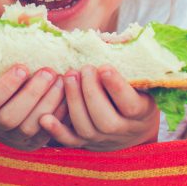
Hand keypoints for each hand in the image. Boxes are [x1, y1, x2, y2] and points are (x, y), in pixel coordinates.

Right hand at [0, 66, 66, 150]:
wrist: (6, 111)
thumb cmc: (6, 81)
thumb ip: (8, 61)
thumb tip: (28, 34)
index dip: (6, 86)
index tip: (23, 67)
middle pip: (9, 118)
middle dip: (31, 93)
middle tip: (49, 72)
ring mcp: (12, 139)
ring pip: (29, 128)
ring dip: (48, 103)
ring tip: (61, 81)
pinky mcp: (31, 145)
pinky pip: (45, 134)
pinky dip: (58, 115)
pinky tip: (67, 97)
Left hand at [40, 65, 158, 150]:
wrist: (132, 128)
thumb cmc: (136, 94)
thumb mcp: (142, 83)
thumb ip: (129, 67)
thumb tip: (109, 41)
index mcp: (141, 113)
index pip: (130, 105)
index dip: (117, 88)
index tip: (104, 67)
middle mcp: (122, 130)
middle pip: (105, 120)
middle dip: (91, 92)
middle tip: (84, 68)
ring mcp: (102, 140)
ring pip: (86, 128)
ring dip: (74, 102)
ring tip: (69, 76)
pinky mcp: (85, 144)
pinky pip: (70, 141)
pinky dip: (57, 131)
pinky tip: (44, 117)